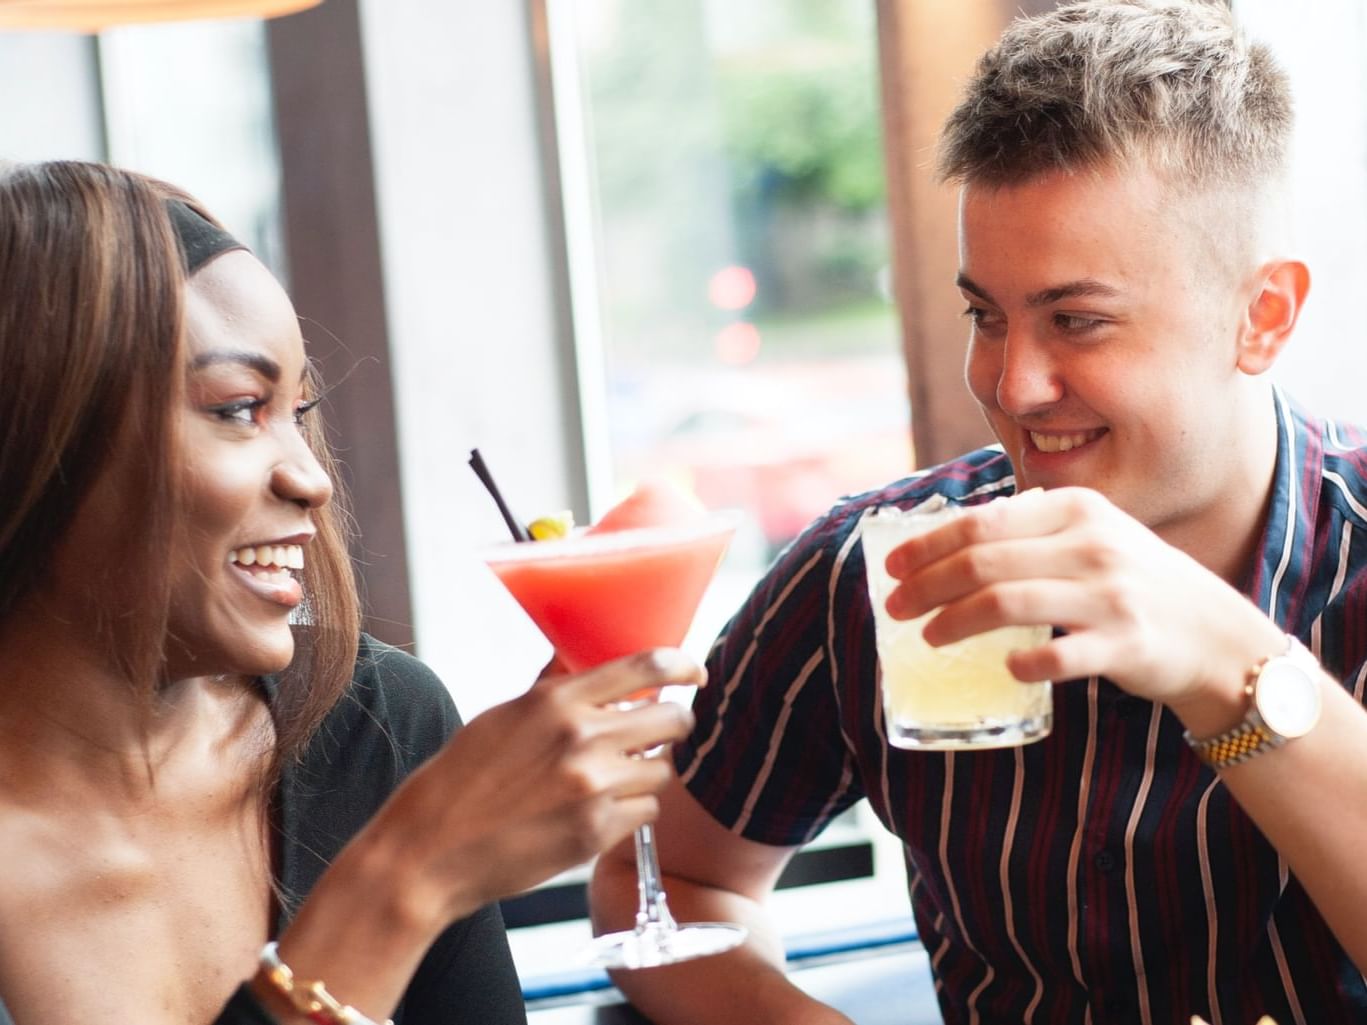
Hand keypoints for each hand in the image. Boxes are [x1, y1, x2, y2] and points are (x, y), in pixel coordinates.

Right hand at [366, 648, 704, 921]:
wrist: (430, 851)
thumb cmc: (460, 780)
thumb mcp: (502, 715)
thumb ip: (550, 687)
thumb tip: (578, 658)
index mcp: (558, 700)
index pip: (646, 666)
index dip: (684, 664)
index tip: (696, 671)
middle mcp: (582, 738)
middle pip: (673, 719)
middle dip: (673, 724)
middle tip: (659, 732)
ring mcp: (593, 788)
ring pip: (662, 771)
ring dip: (647, 773)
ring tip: (611, 780)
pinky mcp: (596, 833)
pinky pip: (645, 813)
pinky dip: (631, 812)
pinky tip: (597, 812)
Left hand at [882, 487, 1283, 709]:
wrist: (1215, 635)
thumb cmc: (1134, 584)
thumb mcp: (1090, 536)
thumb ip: (1032, 529)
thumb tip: (948, 539)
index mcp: (1076, 509)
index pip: (982, 521)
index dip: (928, 545)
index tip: (893, 567)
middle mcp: (1092, 545)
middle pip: (984, 562)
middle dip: (927, 586)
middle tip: (895, 608)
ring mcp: (1110, 596)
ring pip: (1008, 604)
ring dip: (955, 622)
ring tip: (928, 637)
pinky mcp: (1126, 646)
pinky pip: (1058, 655)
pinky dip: (1023, 661)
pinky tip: (1003, 664)